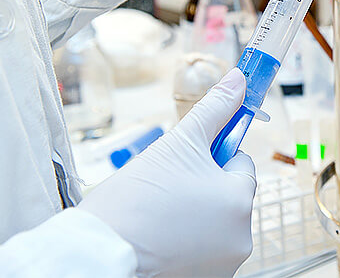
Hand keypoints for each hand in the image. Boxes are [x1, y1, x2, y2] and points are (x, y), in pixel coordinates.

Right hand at [78, 69, 255, 277]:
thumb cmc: (134, 200)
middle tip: (166, 189)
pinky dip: (185, 242)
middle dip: (202, 186)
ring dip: (194, 215)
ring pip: (214, 222)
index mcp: (240, 200)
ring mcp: (224, 264)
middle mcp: (241, 237)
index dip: (212, 156)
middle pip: (228, 195)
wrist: (98, 253)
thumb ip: (214, 109)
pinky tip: (159, 238)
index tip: (187, 159)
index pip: (240, 163)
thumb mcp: (178, 143)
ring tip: (158, 215)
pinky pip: (202, 249)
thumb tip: (239, 80)